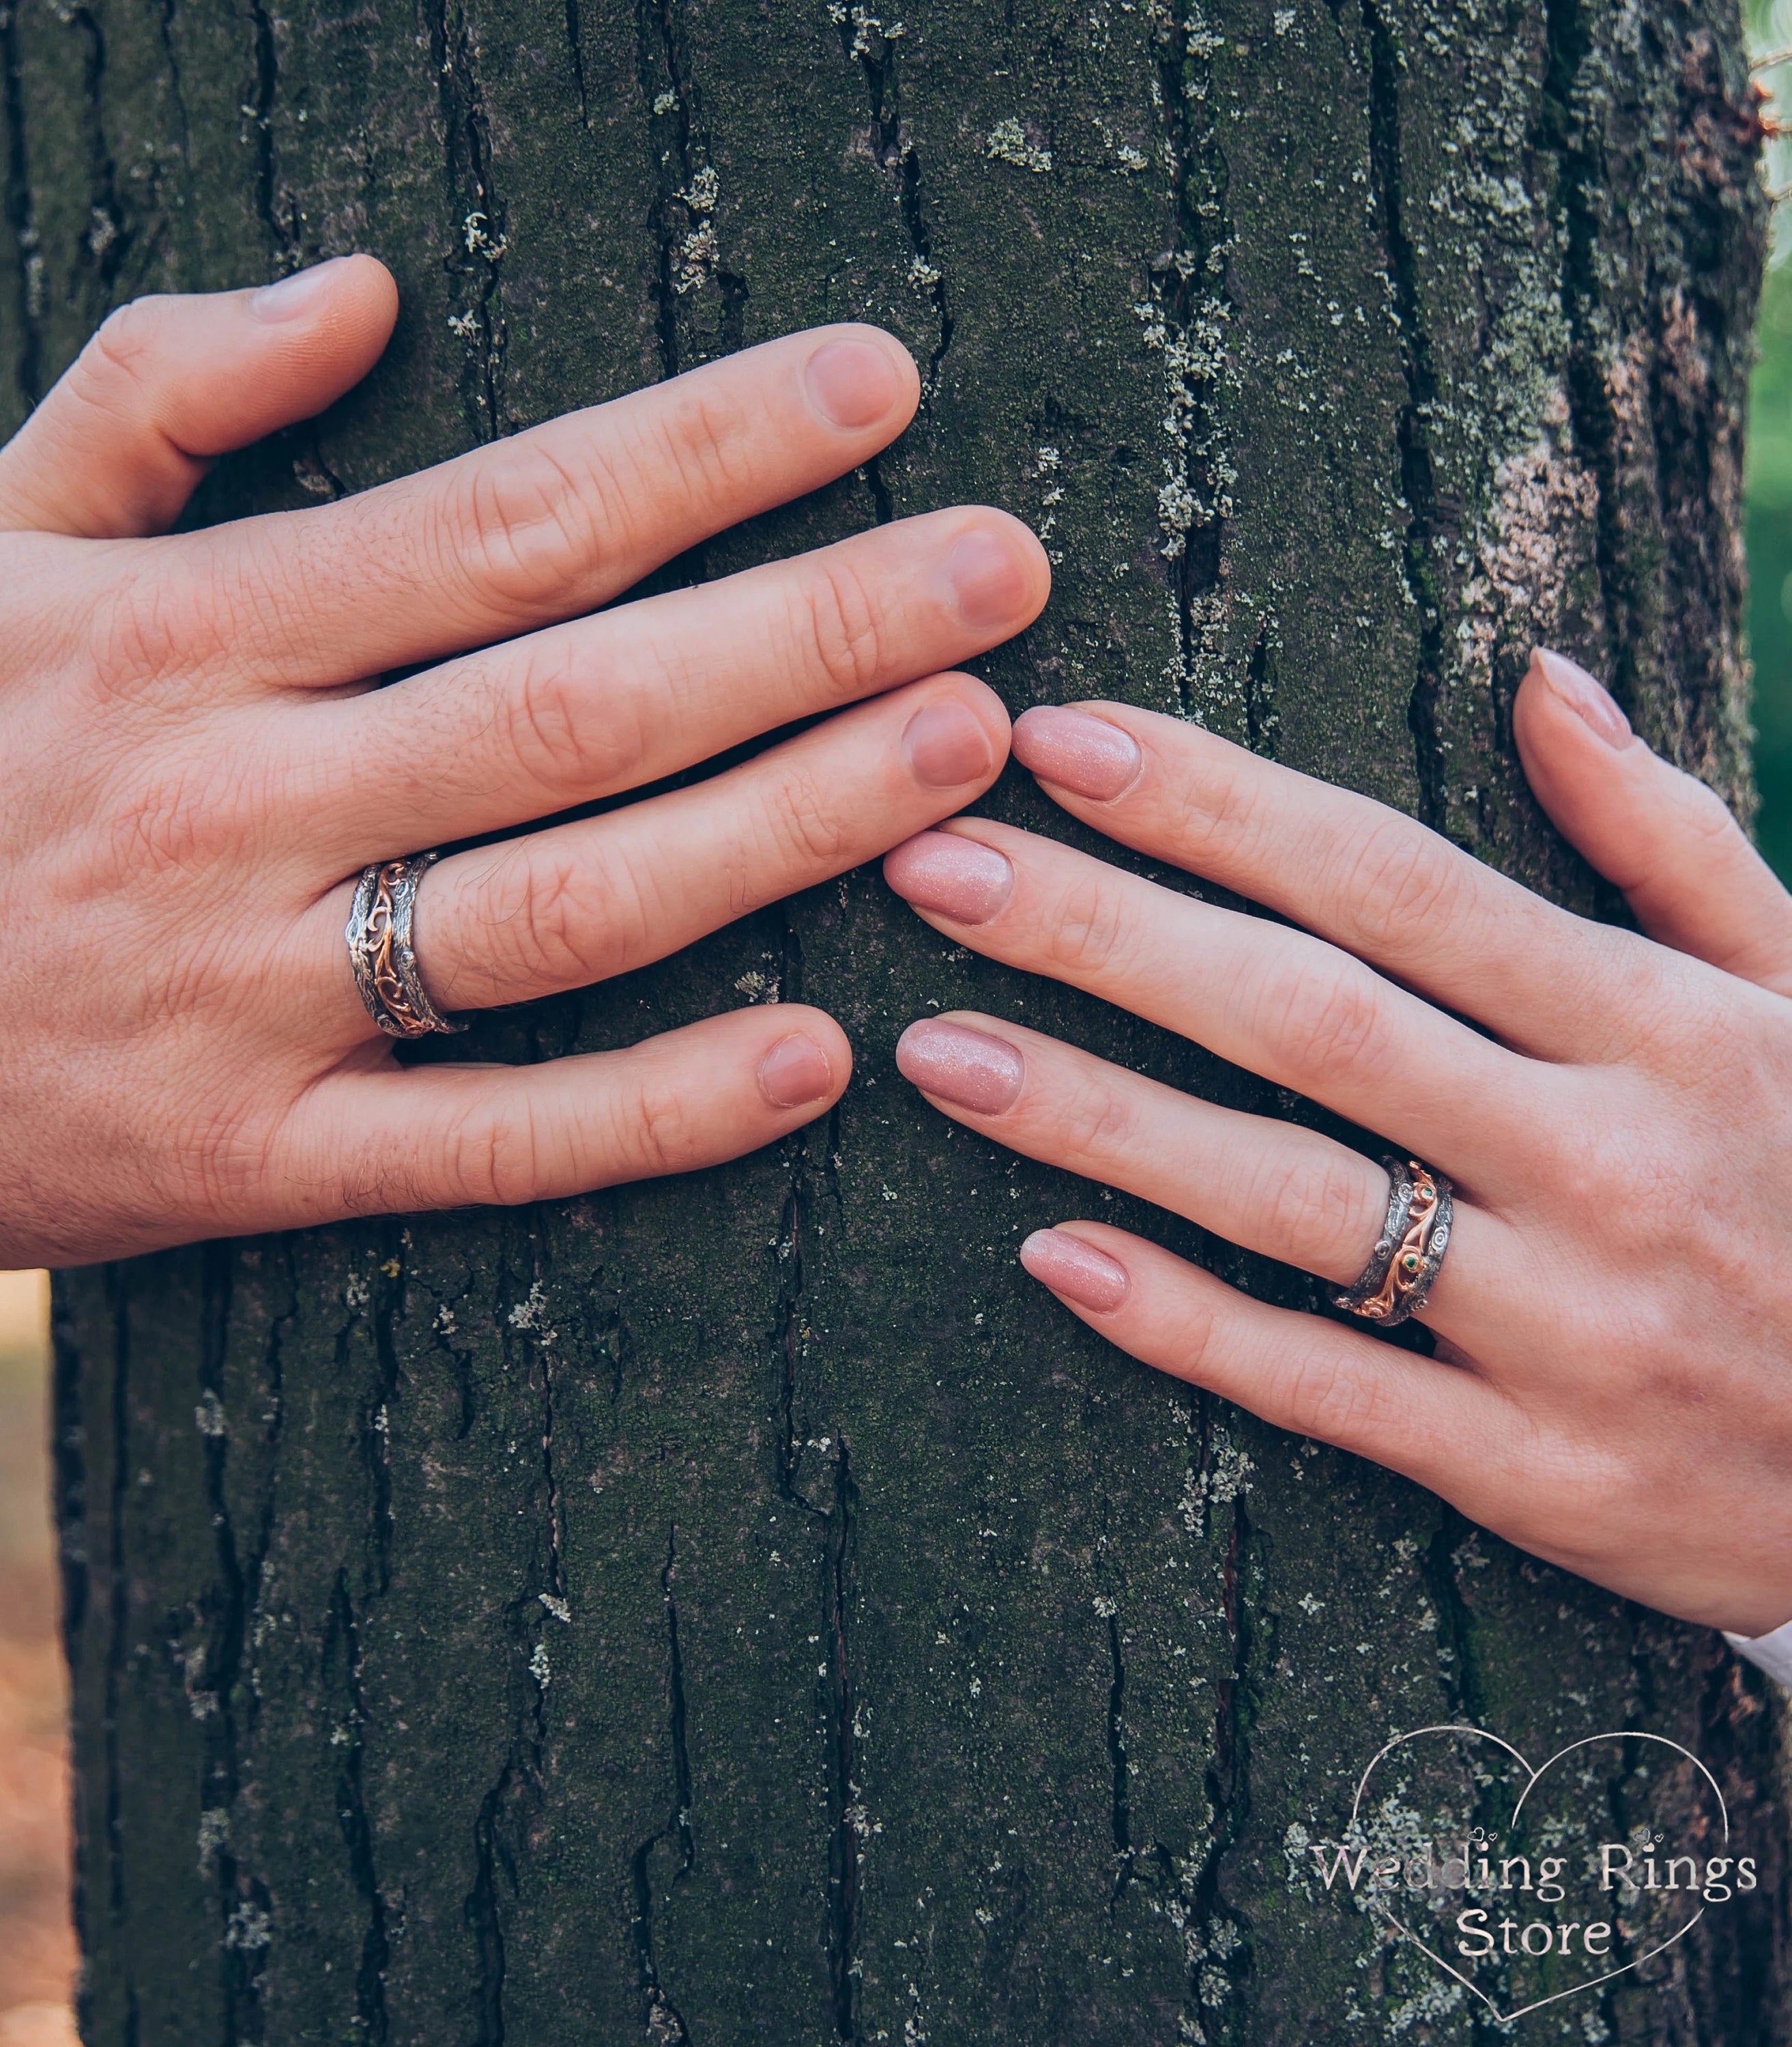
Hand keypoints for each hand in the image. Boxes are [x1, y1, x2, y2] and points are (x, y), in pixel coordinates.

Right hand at [0, 256, 1046, 1264]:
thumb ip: (152, 395)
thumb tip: (356, 294)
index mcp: (186, 633)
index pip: (506, 519)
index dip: (706, 451)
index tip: (877, 390)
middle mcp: (242, 803)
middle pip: (584, 703)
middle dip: (812, 629)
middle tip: (1002, 580)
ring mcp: (258, 993)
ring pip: (569, 908)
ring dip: (782, 830)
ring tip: (956, 755)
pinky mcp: (258, 1155)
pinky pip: (488, 1142)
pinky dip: (654, 1110)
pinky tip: (814, 1059)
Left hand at [884, 652, 1791, 1637]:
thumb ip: (1670, 836)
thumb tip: (1541, 679)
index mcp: (1659, 1022)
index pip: (1393, 882)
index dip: (1214, 805)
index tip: (1057, 742)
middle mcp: (1600, 1155)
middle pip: (1308, 1017)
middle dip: (1105, 932)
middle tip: (929, 868)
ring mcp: (1566, 1322)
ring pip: (1292, 1198)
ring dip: (1098, 1117)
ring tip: (934, 1051)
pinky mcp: (1540, 1469)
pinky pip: (1331, 1387)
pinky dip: (1189, 1325)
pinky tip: (1054, 1257)